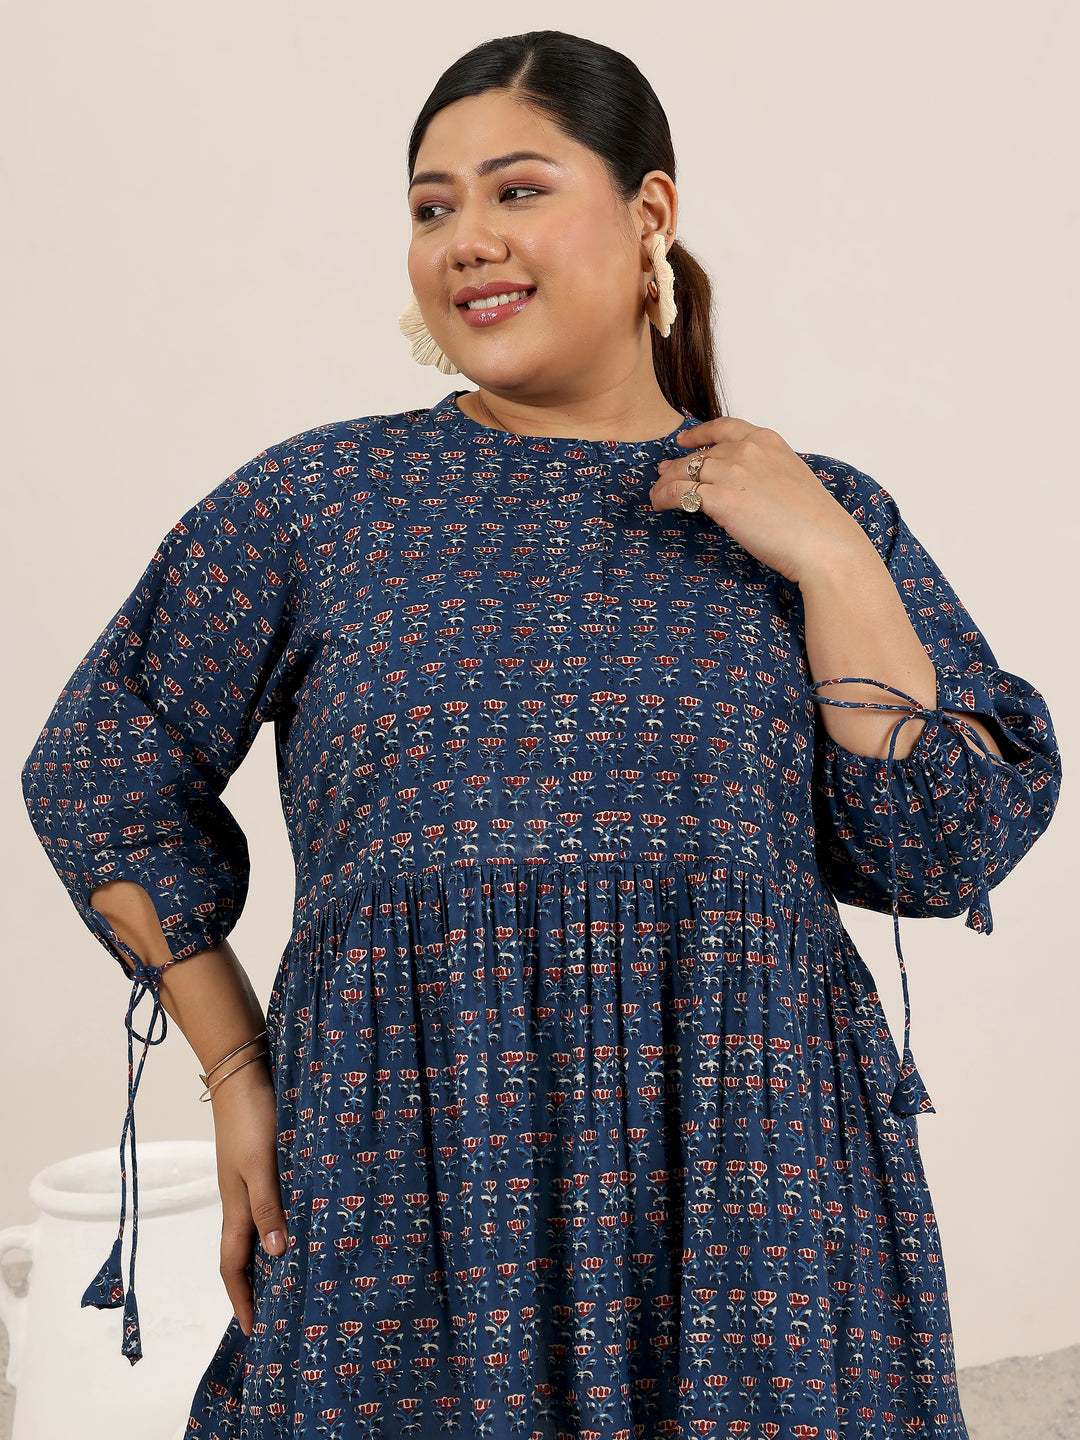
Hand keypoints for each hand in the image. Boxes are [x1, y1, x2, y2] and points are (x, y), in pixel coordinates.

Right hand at [210, 1059, 288, 1336]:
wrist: (243, 1070)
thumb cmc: (253, 1116)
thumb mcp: (262, 1164)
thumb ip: (268, 1206)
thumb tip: (275, 1255)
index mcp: (236, 1206)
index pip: (234, 1266)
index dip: (242, 1300)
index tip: (253, 1332)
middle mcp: (240, 1198)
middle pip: (244, 1253)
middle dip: (257, 1286)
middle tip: (278, 1314)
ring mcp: (249, 1179)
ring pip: (258, 1229)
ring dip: (271, 1255)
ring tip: (295, 1277)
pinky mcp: (263, 1160)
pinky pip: (270, 1204)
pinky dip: (282, 1222)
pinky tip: (303, 1221)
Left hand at [649, 417, 874, 584]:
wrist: (822, 542)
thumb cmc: (813, 521)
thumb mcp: (791, 479)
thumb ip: (765, 472)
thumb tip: (742, 483)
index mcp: (767, 441)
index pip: (724, 428)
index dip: (698, 434)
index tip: (683, 441)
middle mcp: (747, 450)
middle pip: (700, 454)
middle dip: (677, 465)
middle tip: (662, 475)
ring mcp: (731, 472)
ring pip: (684, 472)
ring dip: (665, 484)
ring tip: (656, 495)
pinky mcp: (719, 498)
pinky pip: (679, 493)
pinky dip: (663, 498)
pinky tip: (658, 505)